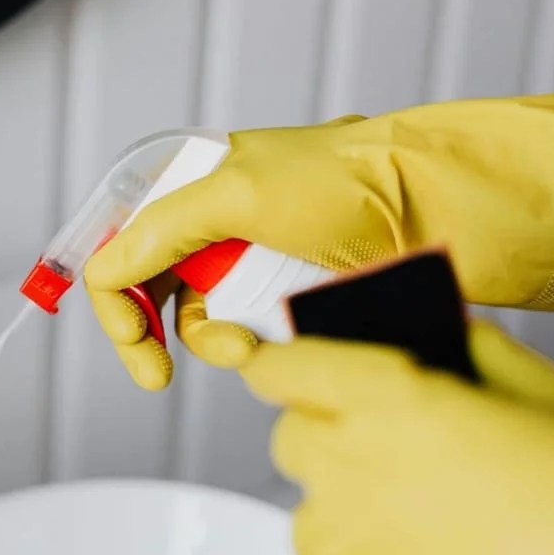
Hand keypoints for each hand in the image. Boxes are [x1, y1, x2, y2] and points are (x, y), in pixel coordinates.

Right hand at [85, 91, 553, 388]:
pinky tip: (272, 343)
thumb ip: (159, 229)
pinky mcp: (292, 299)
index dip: (114, 292)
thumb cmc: (357, 184)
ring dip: (212, 342)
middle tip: (156, 370)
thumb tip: (104, 269)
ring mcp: (256, 264)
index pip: (122, 242)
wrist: (449, 211)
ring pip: (201, 323)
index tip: (130, 337)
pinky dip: (253, 347)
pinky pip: (249, 335)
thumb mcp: (239, 191)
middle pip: (151, 290)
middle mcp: (220, 223)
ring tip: (247, 346)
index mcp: (198, 183)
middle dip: (153, 331)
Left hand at [241, 321, 553, 554]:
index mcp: (394, 401)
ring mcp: (348, 553)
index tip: (285, 367)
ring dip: (354, 516)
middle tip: (394, 450)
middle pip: (293, 440)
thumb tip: (423, 329)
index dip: (285, 363)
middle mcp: (353, 472)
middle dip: (331, 436)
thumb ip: (464, 351)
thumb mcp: (547, 396)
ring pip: (314, 520)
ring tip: (438, 529)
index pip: (287, 367)